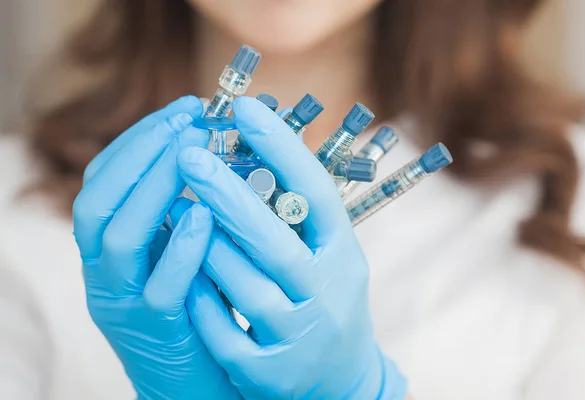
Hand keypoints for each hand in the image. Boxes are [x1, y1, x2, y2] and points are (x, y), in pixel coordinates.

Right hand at [73, 96, 239, 398]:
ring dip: (154, 187)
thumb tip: (214, 153)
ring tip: (193, 152)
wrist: (193, 380)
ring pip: (118, 238)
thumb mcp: (176, 250)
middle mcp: (104, 269)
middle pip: (99, 200)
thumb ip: (181, 210)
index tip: (185, 109)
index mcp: (109, 245)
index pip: (105, 179)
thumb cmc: (195, 304)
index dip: (140, 139)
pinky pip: (158, 285)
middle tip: (189, 119)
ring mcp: (123, 300)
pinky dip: (180, 245)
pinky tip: (206, 214)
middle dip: (143, 151)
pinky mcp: (154, 330)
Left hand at [177, 97, 407, 398]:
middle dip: (228, 195)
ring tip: (177, 211)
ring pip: (244, 286)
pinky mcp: (270, 371)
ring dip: (206, 248)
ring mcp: (299, 334)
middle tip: (188, 155)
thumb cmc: (323, 295)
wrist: (341, 379)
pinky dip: (201, 302)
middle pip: (273, 241)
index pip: (316, 193)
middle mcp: (326, 292)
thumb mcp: (327, 252)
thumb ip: (298, 212)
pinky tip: (181, 275)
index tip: (245, 109)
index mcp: (342, 253)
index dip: (283, 150)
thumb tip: (258, 145)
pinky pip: (224, 333)